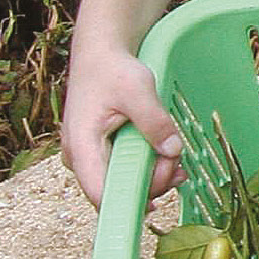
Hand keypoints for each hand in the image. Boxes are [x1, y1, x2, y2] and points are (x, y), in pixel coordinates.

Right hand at [61, 35, 182, 206]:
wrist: (101, 54)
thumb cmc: (112, 69)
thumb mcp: (137, 89)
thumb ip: (154, 120)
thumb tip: (173, 151)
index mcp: (82, 146)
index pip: (98, 192)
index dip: (125, 204)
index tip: (156, 204)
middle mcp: (81, 158)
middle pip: (114, 191)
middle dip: (150, 182)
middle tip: (178, 164)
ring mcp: (90, 156)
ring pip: (121, 182)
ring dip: (152, 175)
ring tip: (176, 158)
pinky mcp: (102, 152)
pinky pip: (123, 170)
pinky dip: (147, 166)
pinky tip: (167, 158)